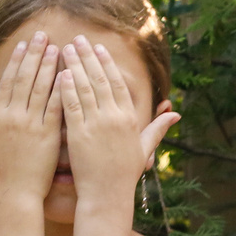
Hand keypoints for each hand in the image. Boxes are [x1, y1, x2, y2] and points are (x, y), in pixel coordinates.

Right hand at [0, 32, 61, 202]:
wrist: (15, 194)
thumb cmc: (1, 174)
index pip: (8, 81)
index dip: (17, 60)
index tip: (23, 44)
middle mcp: (13, 116)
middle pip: (24, 78)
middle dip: (34, 54)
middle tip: (42, 35)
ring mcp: (30, 124)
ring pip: (40, 88)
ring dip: (49, 65)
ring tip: (58, 47)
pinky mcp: (47, 135)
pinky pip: (55, 106)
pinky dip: (61, 89)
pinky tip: (69, 73)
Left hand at [57, 39, 179, 206]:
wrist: (107, 195)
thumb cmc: (125, 174)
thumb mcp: (144, 148)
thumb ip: (158, 128)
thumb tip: (176, 113)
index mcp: (130, 118)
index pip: (118, 83)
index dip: (107, 63)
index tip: (98, 47)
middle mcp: (115, 118)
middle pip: (100, 79)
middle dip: (88, 56)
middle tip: (78, 39)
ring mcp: (97, 125)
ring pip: (84, 88)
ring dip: (74, 65)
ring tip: (65, 49)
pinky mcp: (79, 134)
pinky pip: (72, 105)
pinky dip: (66, 87)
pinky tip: (60, 73)